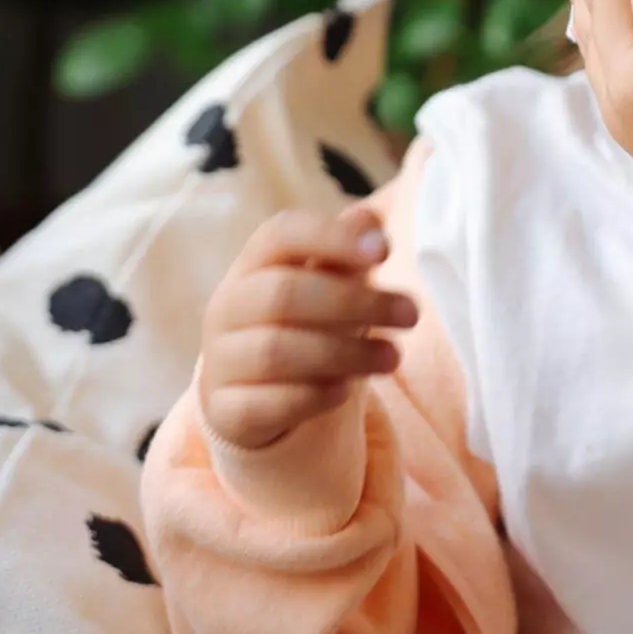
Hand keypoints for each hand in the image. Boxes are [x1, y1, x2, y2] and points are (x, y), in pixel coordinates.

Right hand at [199, 206, 418, 450]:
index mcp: (251, 265)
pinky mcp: (227, 411)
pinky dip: (314, 395)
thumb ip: (343, 253)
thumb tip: (370, 222)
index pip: (280, 234)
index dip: (331, 237)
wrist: (253, 396)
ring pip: (276, 351)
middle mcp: (227, 308)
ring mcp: (221, 361)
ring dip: (346, 353)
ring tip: (393, 357)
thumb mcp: (323, 285)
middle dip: (356, 302)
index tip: (385, 251)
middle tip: (411, 314)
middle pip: (283, 294)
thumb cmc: (300, 325)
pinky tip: (346, 391)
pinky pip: (268, 403)